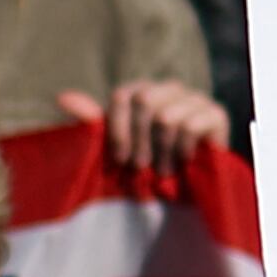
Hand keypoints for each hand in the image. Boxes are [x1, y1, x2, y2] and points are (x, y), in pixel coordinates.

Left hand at [60, 79, 230, 169]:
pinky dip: (181, 150)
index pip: (123, 95)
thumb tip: (61, 98)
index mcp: (141, 91)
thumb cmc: (145, 165)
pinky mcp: (215, 114)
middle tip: (139, 167)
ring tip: (161, 171)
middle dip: (138, 140)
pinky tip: (181, 164)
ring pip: (167, 116)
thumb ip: (90, 122)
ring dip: (160, 151)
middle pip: (145, 100)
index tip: (118, 159)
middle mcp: (167, 88)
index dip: (118, 128)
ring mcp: (193, 98)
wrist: (187, 188)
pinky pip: (191, 125)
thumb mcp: (113, 146)